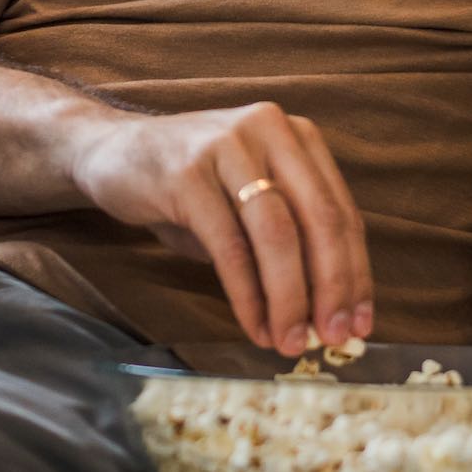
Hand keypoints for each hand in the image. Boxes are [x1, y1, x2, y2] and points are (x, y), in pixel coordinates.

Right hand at [70, 103, 372, 355]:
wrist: (110, 152)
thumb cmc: (190, 187)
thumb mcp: (248, 202)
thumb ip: (288, 241)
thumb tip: (326, 313)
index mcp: (296, 136)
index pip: (340, 212)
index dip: (356, 273)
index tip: (361, 322)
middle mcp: (269, 130)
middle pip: (318, 219)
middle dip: (331, 287)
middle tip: (333, 338)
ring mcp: (227, 146)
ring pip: (277, 234)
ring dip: (289, 298)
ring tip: (290, 342)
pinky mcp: (186, 173)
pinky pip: (229, 246)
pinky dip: (247, 294)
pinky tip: (254, 326)